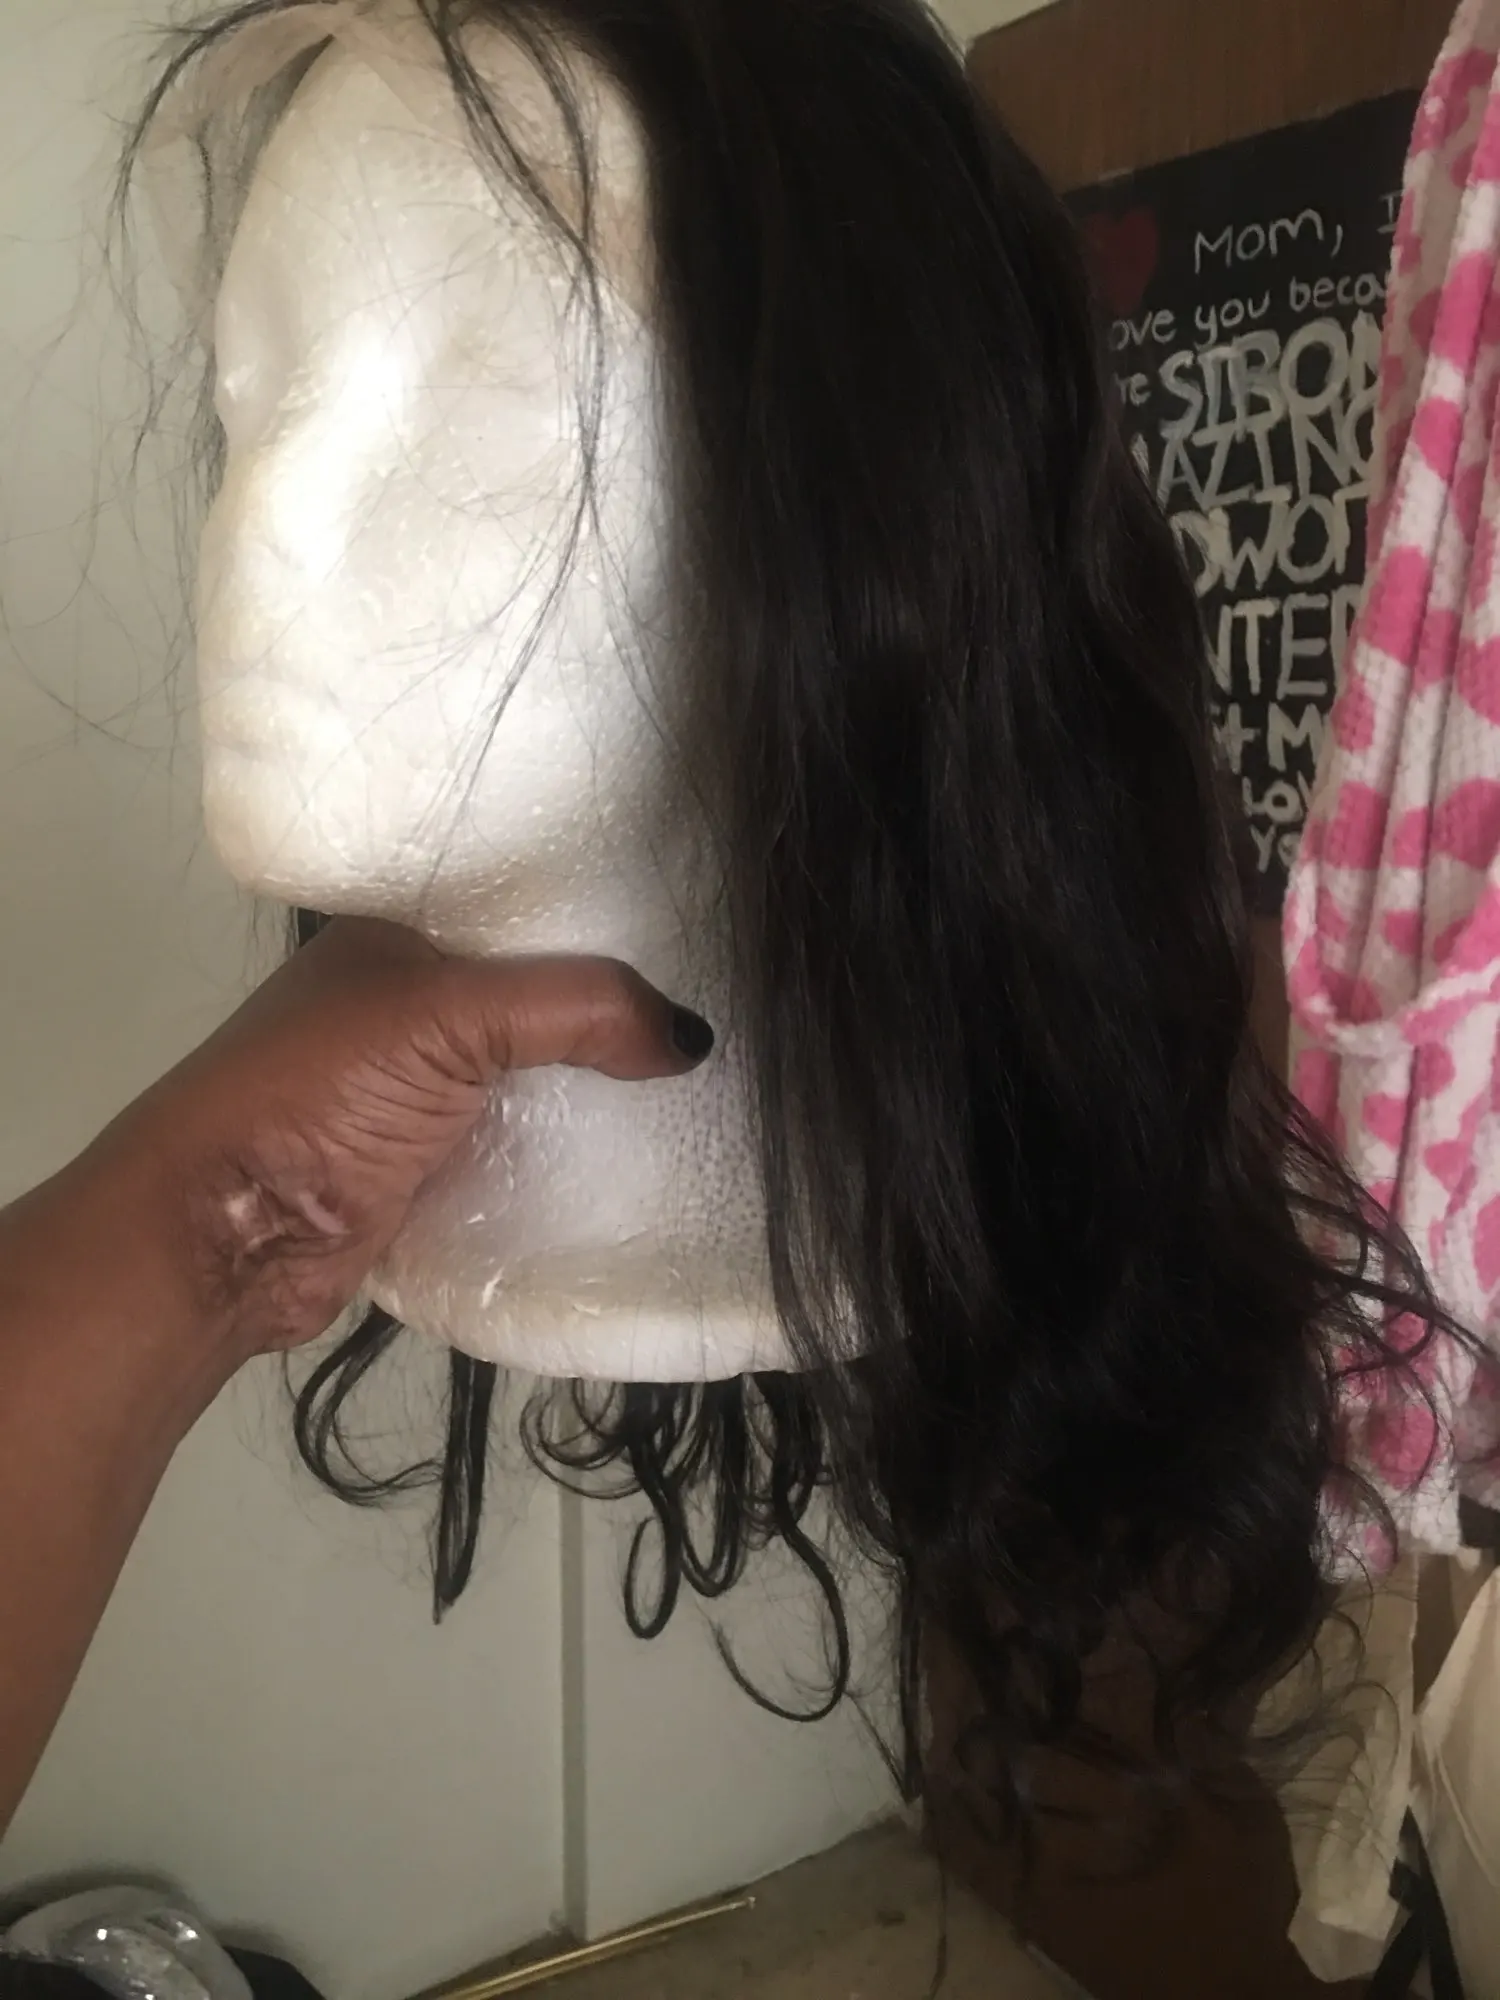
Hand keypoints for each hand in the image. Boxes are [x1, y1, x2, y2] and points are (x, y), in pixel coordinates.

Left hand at [8, 919, 711, 1366]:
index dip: (606, 912)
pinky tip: (652, 1151)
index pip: (522, 905)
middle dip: (619, 1008)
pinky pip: (528, 1152)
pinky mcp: (435, 1172)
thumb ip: (572, 1007)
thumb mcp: (443, 1016)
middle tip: (730, 1004)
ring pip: (540, 1077)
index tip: (702, 921)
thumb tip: (691, 1038)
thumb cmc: (312, 1095)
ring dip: (606, 1088)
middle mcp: (411, 1006)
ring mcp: (422, 1094)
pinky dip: (579, 1156)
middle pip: (542, 996)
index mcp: (397, 935)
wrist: (221, 1237)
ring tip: (710, 1079)